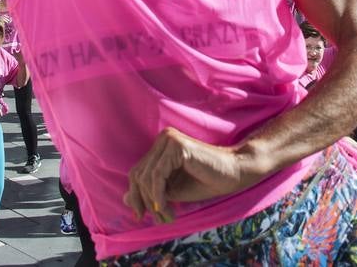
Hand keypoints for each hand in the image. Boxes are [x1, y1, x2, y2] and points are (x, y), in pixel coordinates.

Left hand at [124, 126, 258, 222]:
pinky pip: (157, 175)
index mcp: (160, 147)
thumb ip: (150, 192)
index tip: (140, 216)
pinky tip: (165, 206)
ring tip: (166, 215)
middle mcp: (163, 139)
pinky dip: (158, 194)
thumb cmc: (205, 182)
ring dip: (153, 201)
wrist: (232, 174)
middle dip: (144, 201)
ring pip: (146, 176)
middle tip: (157, 218)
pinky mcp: (177, 146)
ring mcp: (169, 140)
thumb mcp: (172, 191)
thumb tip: (124, 198)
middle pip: (138, 174)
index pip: (137, 172)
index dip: (136, 195)